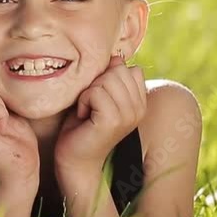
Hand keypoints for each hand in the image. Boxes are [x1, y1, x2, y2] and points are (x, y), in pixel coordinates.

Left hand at [54, 55, 146, 176]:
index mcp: (140, 102)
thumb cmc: (83, 126)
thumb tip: (117, 58)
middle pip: (118, 71)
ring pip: (106, 80)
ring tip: (88, 112)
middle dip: (97, 84)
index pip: (129, 69)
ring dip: (88, 93)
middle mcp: (139, 109)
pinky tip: (84, 117)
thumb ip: (110, 76)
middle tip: (91, 106)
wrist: (75, 159)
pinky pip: (95, 92)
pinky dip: (83, 101)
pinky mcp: (113, 121)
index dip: (107, 78)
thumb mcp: (99, 95)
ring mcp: (128, 115)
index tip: (99, 100)